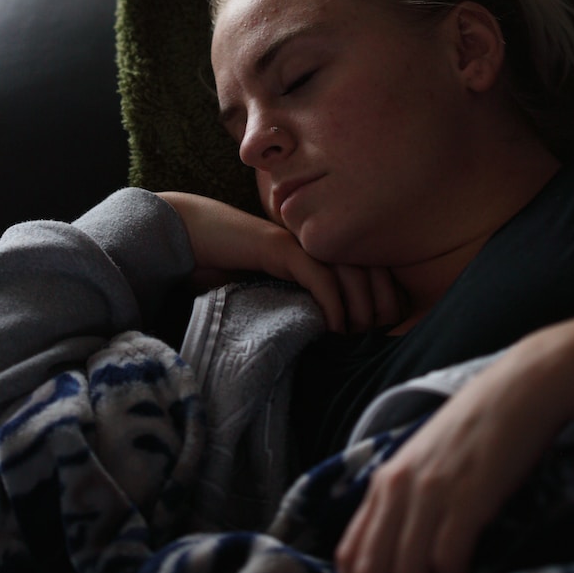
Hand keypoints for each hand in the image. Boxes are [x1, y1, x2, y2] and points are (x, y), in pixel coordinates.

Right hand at [158, 191, 404, 333]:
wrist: (188, 235)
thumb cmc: (226, 264)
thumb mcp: (270, 288)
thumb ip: (297, 300)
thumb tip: (325, 335)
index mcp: (319, 248)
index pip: (370, 267)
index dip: (384, 296)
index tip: (383, 329)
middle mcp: (315, 240)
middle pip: (370, 267)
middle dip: (381, 304)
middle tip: (376, 336)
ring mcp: (299, 242)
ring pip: (350, 271)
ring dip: (360, 308)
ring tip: (356, 336)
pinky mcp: (279, 248)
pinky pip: (317, 275)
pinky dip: (332, 302)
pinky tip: (334, 327)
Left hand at [335, 332, 568, 572]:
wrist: (521, 389)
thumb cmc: (479, 430)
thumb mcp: (427, 463)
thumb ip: (407, 502)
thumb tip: (398, 561)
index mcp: (384, 482)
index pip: (347, 555)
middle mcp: (398, 487)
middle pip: (368, 572)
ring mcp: (431, 491)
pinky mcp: (467, 496)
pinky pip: (446, 559)